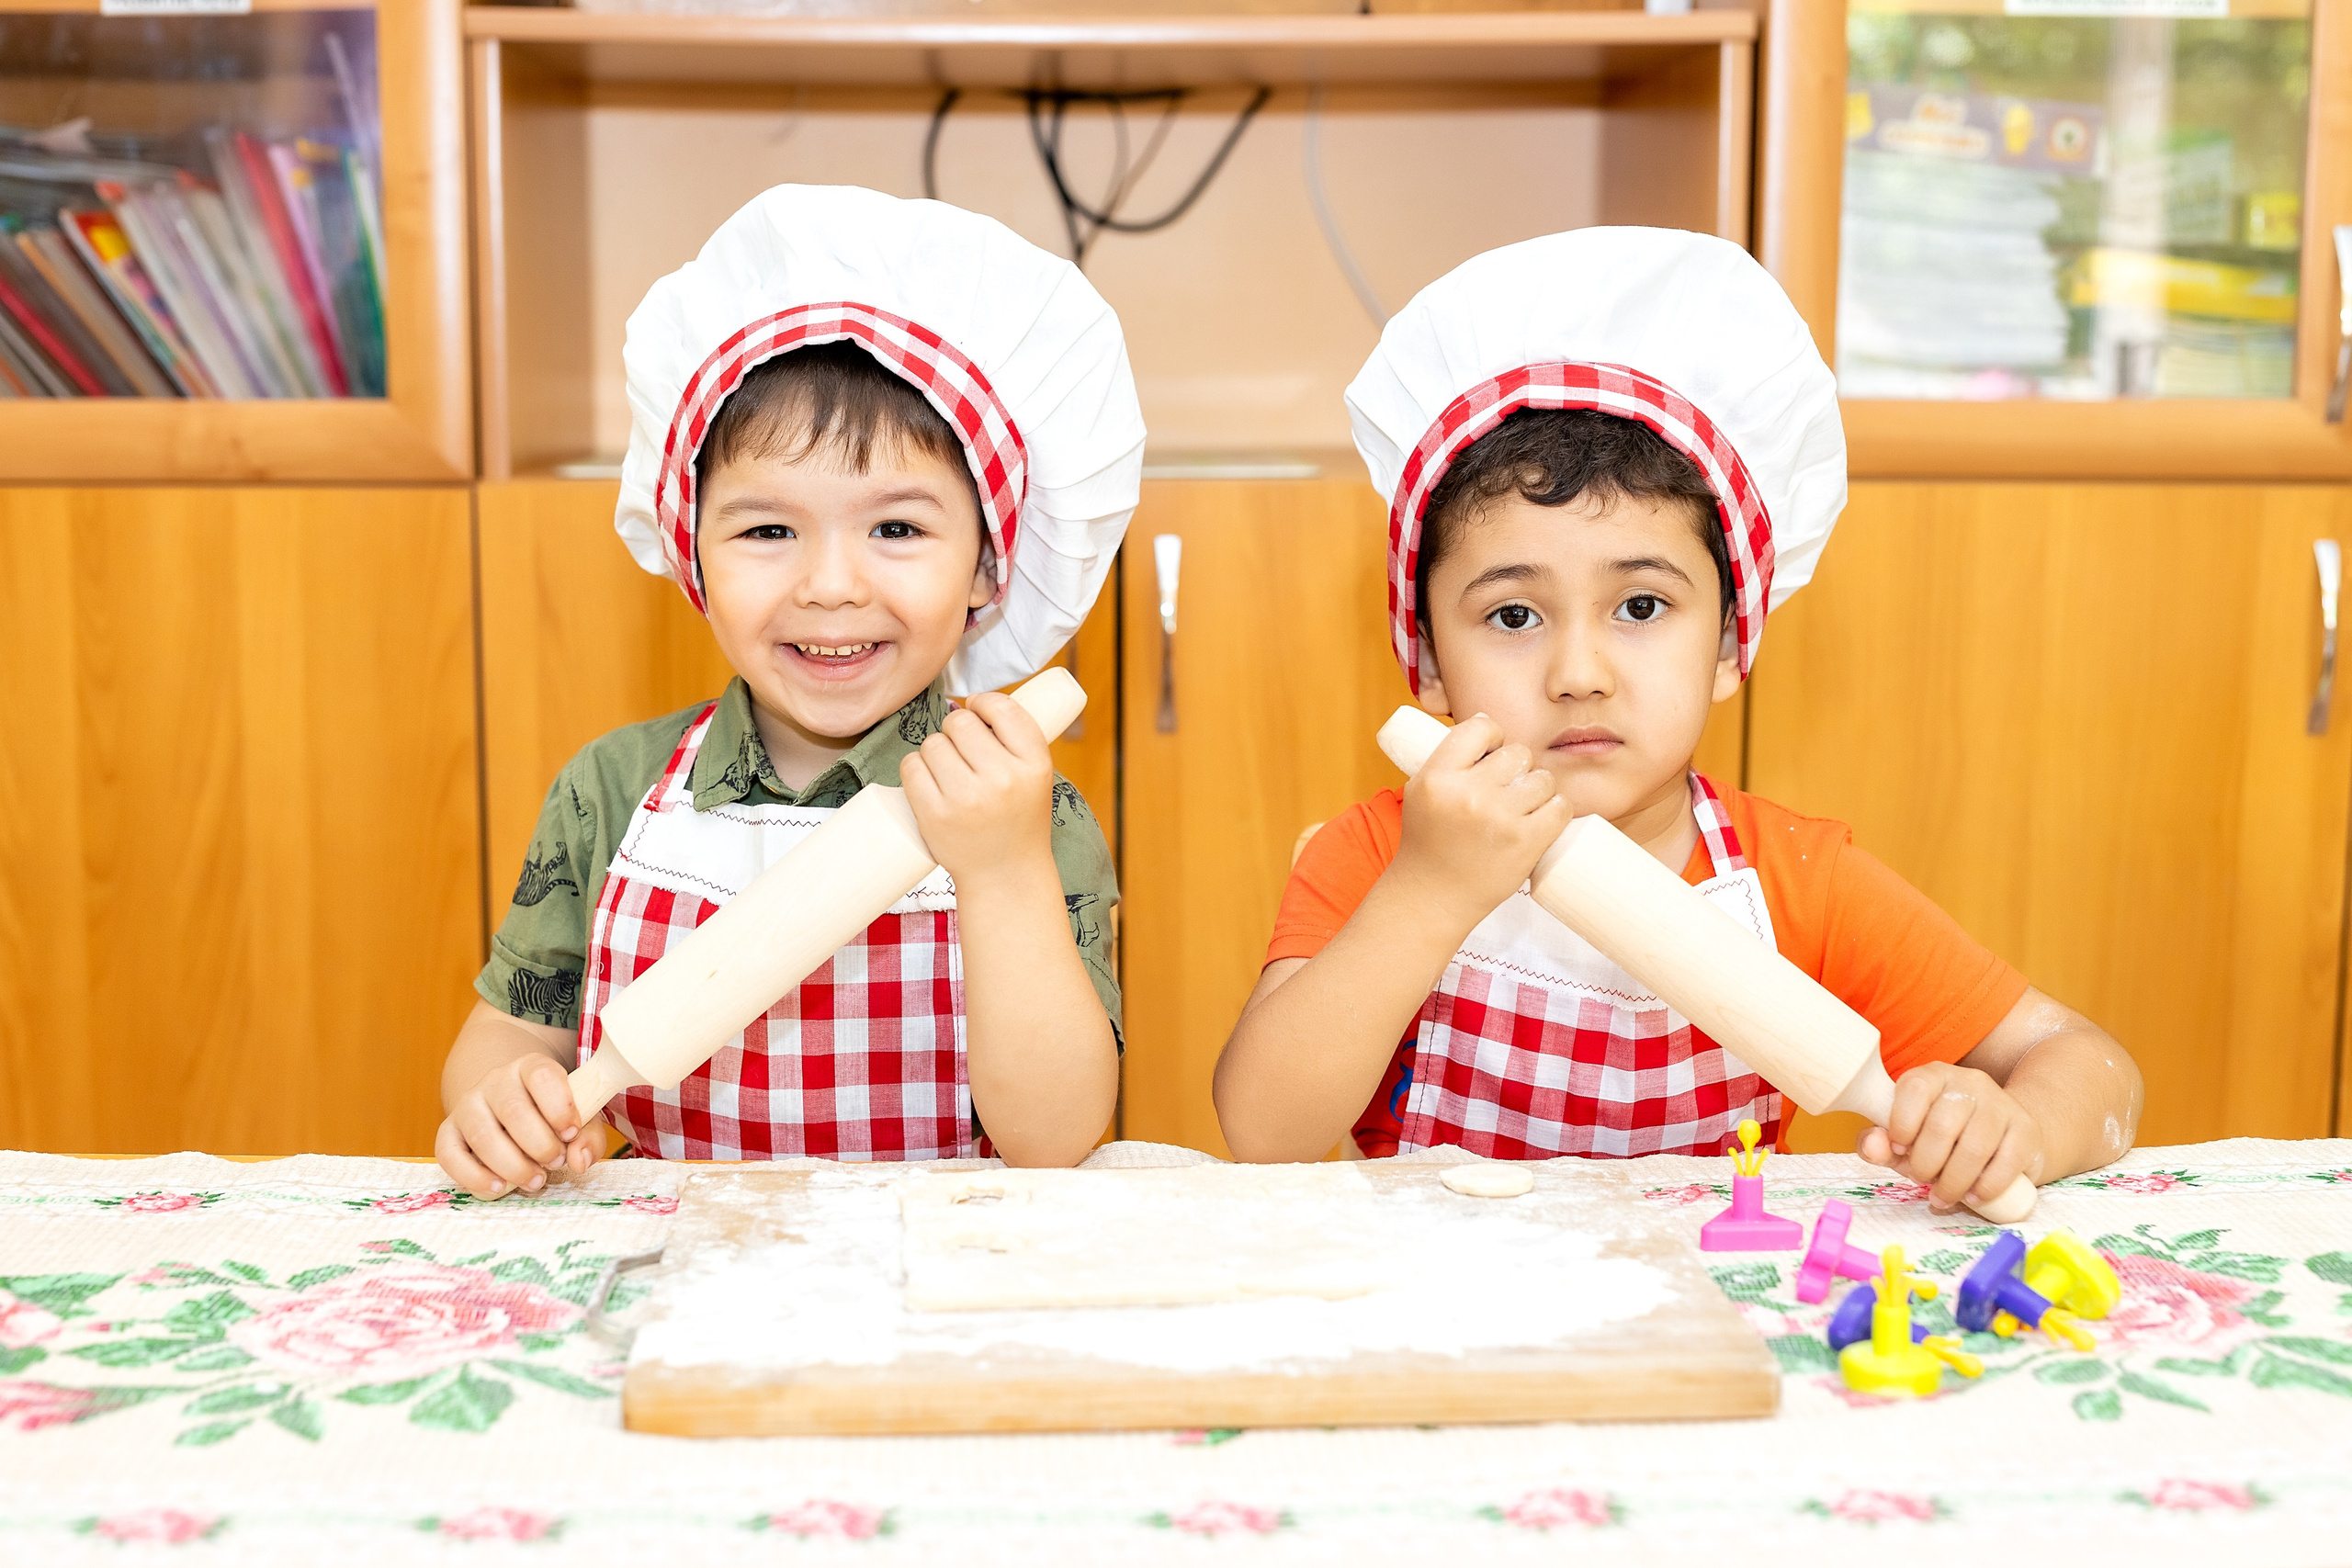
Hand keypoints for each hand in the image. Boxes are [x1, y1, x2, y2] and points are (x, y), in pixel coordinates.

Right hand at [435, 1054, 598, 1199]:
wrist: (507, 1108)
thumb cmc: (549, 1115)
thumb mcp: (578, 1118)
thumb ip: (587, 1136)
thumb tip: (579, 1160)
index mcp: (530, 1068)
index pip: (541, 1076)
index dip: (559, 1106)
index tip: (571, 1132)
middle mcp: (494, 1081)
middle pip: (513, 1109)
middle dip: (540, 1144)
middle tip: (556, 1162)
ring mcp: (468, 1105)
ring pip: (483, 1135)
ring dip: (513, 1165)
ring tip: (536, 1180)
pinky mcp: (449, 1132)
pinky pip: (450, 1154)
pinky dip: (474, 1176)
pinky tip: (499, 1187)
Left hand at [899, 692, 1055, 885]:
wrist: (1005, 874)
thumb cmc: (1017, 818)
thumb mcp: (1035, 776)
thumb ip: (1014, 740)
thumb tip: (968, 702)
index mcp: (1035, 764)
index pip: (1003, 708)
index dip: (983, 703)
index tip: (977, 712)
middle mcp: (1003, 779)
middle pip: (959, 722)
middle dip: (956, 731)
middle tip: (963, 754)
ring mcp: (967, 798)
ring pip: (932, 743)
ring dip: (935, 753)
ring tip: (949, 775)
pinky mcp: (935, 815)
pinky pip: (911, 767)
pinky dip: (915, 770)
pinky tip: (929, 783)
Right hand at [1391, 713, 1572, 928]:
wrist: (1432, 898)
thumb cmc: (1428, 843)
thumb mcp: (1420, 792)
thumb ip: (1449, 759)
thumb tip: (1488, 723)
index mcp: (1437, 777)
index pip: (1480, 728)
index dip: (1492, 737)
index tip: (1492, 754)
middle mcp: (1467, 794)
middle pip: (1517, 753)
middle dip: (1517, 769)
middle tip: (1506, 791)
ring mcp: (1498, 819)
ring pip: (1543, 779)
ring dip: (1539, 791)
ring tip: (1522, 809)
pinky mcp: (1525, 843)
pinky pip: (1560, 808)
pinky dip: (1555, 811)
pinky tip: (1543, 818)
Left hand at [1859, 1061, 2045, 1213]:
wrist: (2003, 1135)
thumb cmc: (1943, 1138)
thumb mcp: (1906, 1137)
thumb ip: (1881, 1142)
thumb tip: (1873, 1145)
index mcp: (1932, 1076)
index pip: (1914, 1089)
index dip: (1901, 1123)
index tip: (1900, 1148)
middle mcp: (1969, 1082)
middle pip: (1942, 1125)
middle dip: (1926, 1163)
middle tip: (1922, 1179)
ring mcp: (2001, 1104)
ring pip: (1974, 1147)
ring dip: (1953, 1182)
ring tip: (1942, 1195)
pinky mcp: (2026, 1130)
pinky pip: (2006, 1162)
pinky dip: (1985, 1187)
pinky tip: (1972, 1196)